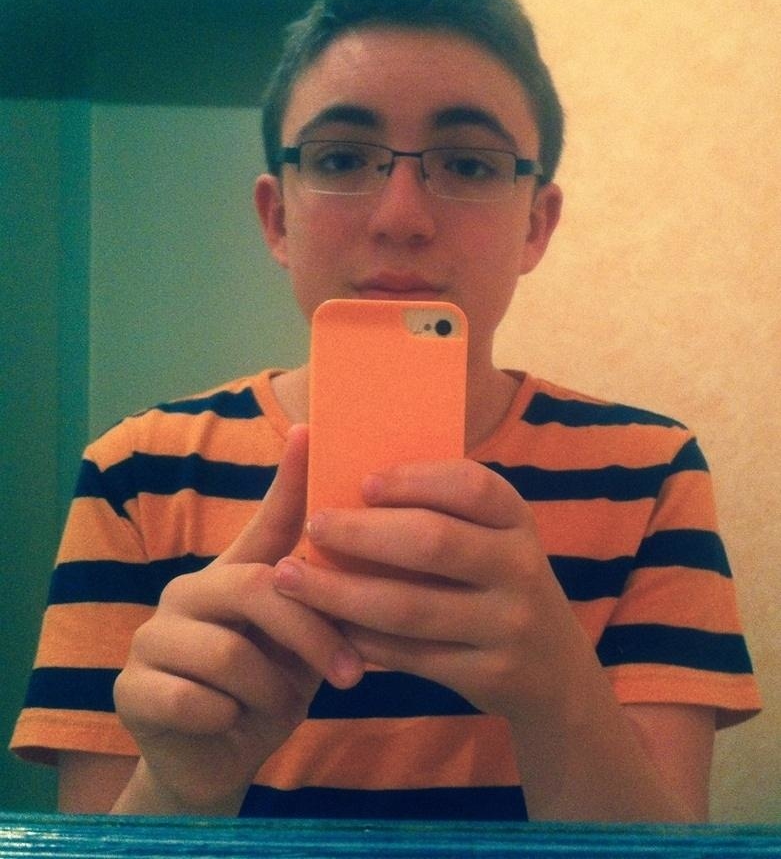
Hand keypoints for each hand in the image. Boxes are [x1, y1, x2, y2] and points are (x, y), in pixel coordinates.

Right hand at [112, 425, 363, 814]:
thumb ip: (317, 608)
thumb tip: (365, 562)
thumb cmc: (267, 694)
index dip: (288, 478)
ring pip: (228, 653)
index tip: (309, 431)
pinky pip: (192, 700)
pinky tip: (226, 724)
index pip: (266, 519)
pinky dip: (226, 720)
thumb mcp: (302, 648)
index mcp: (235, 575)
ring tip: (276, 706)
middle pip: (258, 589)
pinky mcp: (130, 687)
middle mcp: (189, 590)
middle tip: (348, 674)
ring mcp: (153, 636)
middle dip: (311, 635)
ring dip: (269, 691)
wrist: (217, 764)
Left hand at [272, 458, 582, 721]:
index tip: (361, 482)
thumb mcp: (494, 539)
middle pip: (433, 542)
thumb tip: (353, 484)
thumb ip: (443, 512)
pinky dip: (362, 640)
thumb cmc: (500, 582)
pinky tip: (327, 626)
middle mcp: (521, 567)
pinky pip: (411, 656)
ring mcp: (509, 625)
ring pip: (410, 607)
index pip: (469, 485)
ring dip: (341, 592)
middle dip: (362, 533)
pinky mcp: (489, 675)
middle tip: (312, 525)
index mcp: (517, 519)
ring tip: (291, 579)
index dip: (413, 479)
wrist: (556, 671)